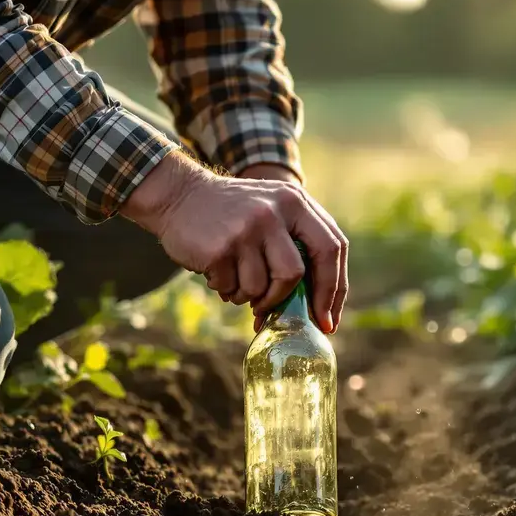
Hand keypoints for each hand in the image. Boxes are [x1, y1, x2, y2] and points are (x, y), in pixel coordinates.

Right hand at [122, 153, 348, 333]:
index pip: (332, 248)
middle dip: (291, 302)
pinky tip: (218, 272)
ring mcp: (246, 229)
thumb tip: (318, 308)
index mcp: (296, 202)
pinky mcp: (220, 248)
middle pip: (297, 273)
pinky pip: (233, 289)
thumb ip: (298, 244)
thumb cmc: (234, 215)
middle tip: (286, 319)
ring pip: (262, 288)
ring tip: (237, 281)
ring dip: (250, 296)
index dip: (334, 289)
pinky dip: (227, 290)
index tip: (328, 319)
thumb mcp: (273, 211)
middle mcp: (274, 212)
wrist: (180, 196)